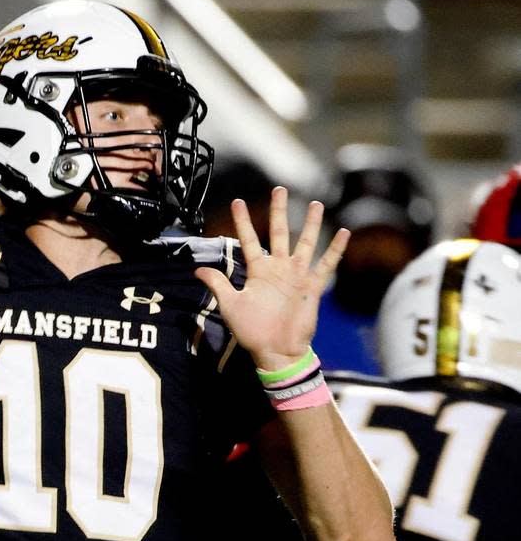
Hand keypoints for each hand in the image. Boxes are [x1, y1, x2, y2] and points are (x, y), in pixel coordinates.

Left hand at [194, 186, 348, 370]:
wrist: (276, 351)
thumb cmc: (252, 331)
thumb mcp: (230, 305)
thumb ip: (217, 284)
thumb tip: (196, 269)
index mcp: (257, 270)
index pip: (247, 239)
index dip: (242, 221)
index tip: (237, 201)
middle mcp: (278, 268)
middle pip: (279, 232)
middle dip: (279, 211)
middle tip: (279, 189)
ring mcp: (297, 275)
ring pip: (305, 243)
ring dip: (310, 224)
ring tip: (316, 203)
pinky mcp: (313, 287)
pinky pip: (326, 265)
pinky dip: (335, 249)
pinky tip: (343, 232)